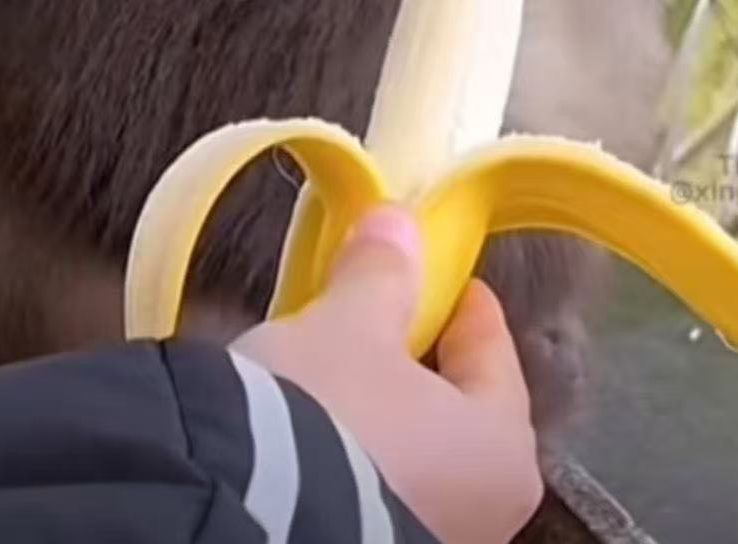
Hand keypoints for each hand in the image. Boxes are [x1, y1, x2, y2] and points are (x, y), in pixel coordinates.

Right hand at [230, 206, 542, 543]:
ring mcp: (427, 539)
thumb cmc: (327, 416)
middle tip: (381, 317)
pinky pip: (376, 488)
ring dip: (384, 412)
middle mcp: (484, 516)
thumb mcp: (350, 325)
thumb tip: (399, 224)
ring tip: (337, 370)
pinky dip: (357, 455)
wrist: (235, 524)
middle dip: (419, 362)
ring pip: (416, 455)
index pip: (493, 352)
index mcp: (503, 452)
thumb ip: (381, 273)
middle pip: (456, 409)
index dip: (462, 303)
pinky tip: (314, 430)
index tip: (442, 273)